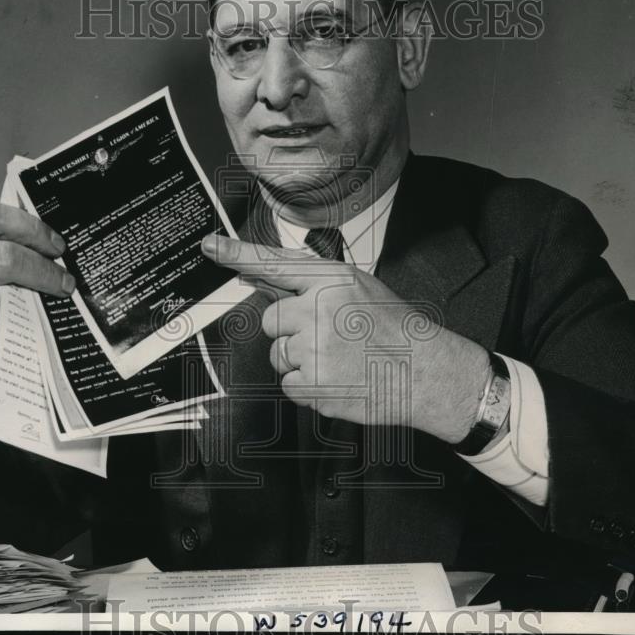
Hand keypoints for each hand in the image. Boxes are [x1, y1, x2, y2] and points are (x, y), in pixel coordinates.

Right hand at [0, 202, 74, 454]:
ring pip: (4, 297)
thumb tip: (40, 246)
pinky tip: (17, 337)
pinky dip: (14, 338)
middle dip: (45, 270)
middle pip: (4, 256)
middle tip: (64, 282)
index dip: (31, 228)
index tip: (56, 245)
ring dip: (34, 304)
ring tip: (47, 307)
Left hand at [202, 234, 491, 442]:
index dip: (237, 254)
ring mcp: (315, 347)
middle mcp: (320, 309)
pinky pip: (288, 384)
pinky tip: (337, 380)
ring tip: (339, 361)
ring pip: (278, 354)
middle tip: (328, 339)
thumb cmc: (394, 330)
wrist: (425, 373)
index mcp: (333, 280)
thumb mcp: (359, 289)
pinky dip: (307, 387)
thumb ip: (312, 284)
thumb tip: (262, 276)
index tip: (210, 247)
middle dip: (291, 332)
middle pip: (272, 320)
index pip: (275, 264)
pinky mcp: (313, 383)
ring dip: (300, 361)